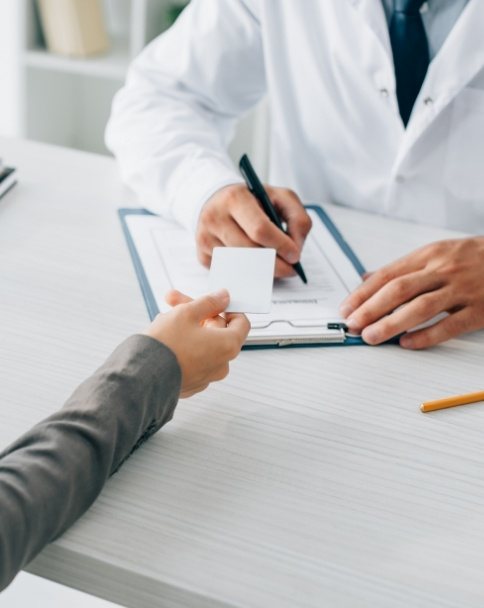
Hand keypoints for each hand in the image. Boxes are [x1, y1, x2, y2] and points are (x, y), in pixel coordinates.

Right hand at [144, 289, 249, 396]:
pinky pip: (192, 359)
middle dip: (196, 313)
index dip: (227, 308)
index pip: (241, 322)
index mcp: (228, 345)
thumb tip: (223, 297)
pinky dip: (182, 347)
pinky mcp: (191, 383)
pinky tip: (164, 338)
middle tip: (173, 301)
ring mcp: (207, 376)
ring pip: (202, 344)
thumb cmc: (165, 346)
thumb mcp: (186, 313)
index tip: (212, 301)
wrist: (141, 377)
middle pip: (217, 331)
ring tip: (163, 319)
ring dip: (186, 328)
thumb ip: (208, 302)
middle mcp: (222, 364)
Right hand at [196, 183, 311, 277]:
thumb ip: (297, 218)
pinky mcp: (202, 255)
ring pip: (240, 265)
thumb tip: (296, 248)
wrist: (216, 199)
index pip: (260, 229)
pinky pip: (229, 271)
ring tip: (274, 265)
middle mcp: (215, 217)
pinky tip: (253, 263)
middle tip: (290, 269)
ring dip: (262, 270)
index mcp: (235, 198)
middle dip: (275, 264)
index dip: (280, 246)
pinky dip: (245, 272)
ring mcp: (205, 238)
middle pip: (250, 252)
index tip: (294, 256)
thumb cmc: (252, 200)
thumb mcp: (280, 197)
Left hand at [339, 237, 483, 348]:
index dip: (363, 293)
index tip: (346, 308)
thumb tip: (367, 278)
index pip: (387, 274)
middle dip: (370, 308)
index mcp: (429, 254)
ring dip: (391, 324)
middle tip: (352, 324)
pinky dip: (426, 336)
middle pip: (398, 289)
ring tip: (371, 336)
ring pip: (420, 307)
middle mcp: (443, 270)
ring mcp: (462, 290)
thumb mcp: (437, 252)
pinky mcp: (480, 310)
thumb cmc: (474, 257)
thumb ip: (403, 268)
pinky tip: (407, 344)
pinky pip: (449, 325)